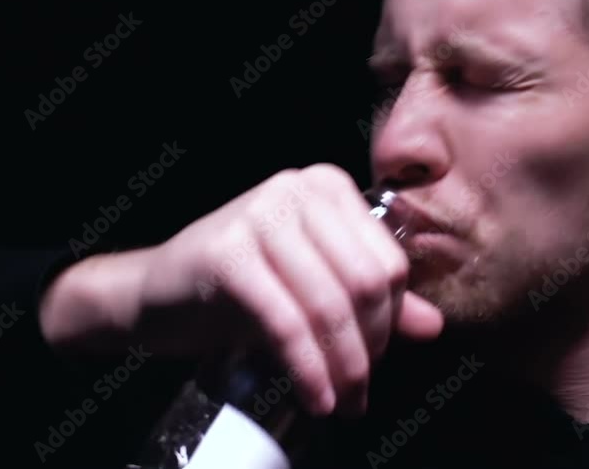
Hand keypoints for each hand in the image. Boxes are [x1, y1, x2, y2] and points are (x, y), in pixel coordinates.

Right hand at [40, 163, 444, 416]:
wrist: (154, 294)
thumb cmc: (240, 290)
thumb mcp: (312, 288)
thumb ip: (374, 301)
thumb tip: (434, 326)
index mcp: (326, 187)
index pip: (389, 261)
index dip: (391, 321)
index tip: (375, 359)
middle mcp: (296, 189)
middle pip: (366, 282)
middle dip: (370, 348)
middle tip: (358, 387)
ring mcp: (259, 215)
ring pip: (330, 304)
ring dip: (343, 367)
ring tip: (343, 402)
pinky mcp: (227, 253)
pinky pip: (288, 323)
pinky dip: (309, 369)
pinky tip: (317, 398)